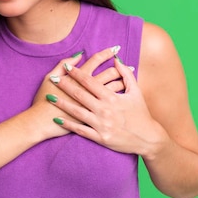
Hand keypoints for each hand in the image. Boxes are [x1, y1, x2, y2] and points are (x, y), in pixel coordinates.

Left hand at [47, 47, 168, 156]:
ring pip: (77, 112)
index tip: (66, 66)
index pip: (90, 81)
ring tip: (50, 97)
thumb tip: (117, 59)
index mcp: (112, 97)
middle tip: (53, 78)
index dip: (76, 73)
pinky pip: (81, 130)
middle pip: (80, 94)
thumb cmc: (141, 113)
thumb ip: (126, 74)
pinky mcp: (100, 137)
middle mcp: (105, 110)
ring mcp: (101, 124)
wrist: (148, 138)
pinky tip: (58, 119)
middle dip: (65, 85)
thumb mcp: (136, 92)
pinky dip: (68, 124)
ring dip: (62, 104)